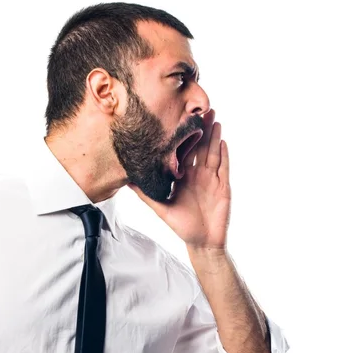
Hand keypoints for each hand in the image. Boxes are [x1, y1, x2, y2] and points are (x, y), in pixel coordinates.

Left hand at [128, 109, 230, 250]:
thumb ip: (146, 194)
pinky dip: (224, 155)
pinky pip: (224, 168)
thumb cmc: (182, 225)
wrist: (202, 242)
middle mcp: (198, 174)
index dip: (182, 136)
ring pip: (213, 152)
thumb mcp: (161, 208)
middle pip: (200, 146)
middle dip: (202, 129)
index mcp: (184, 176)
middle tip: (202, 109)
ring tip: (213, 118)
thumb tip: (127, 181)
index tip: (179, 118)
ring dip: (214, 136)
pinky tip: (223, 141)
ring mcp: (212, 179)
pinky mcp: (223, 187)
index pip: (183, 151)